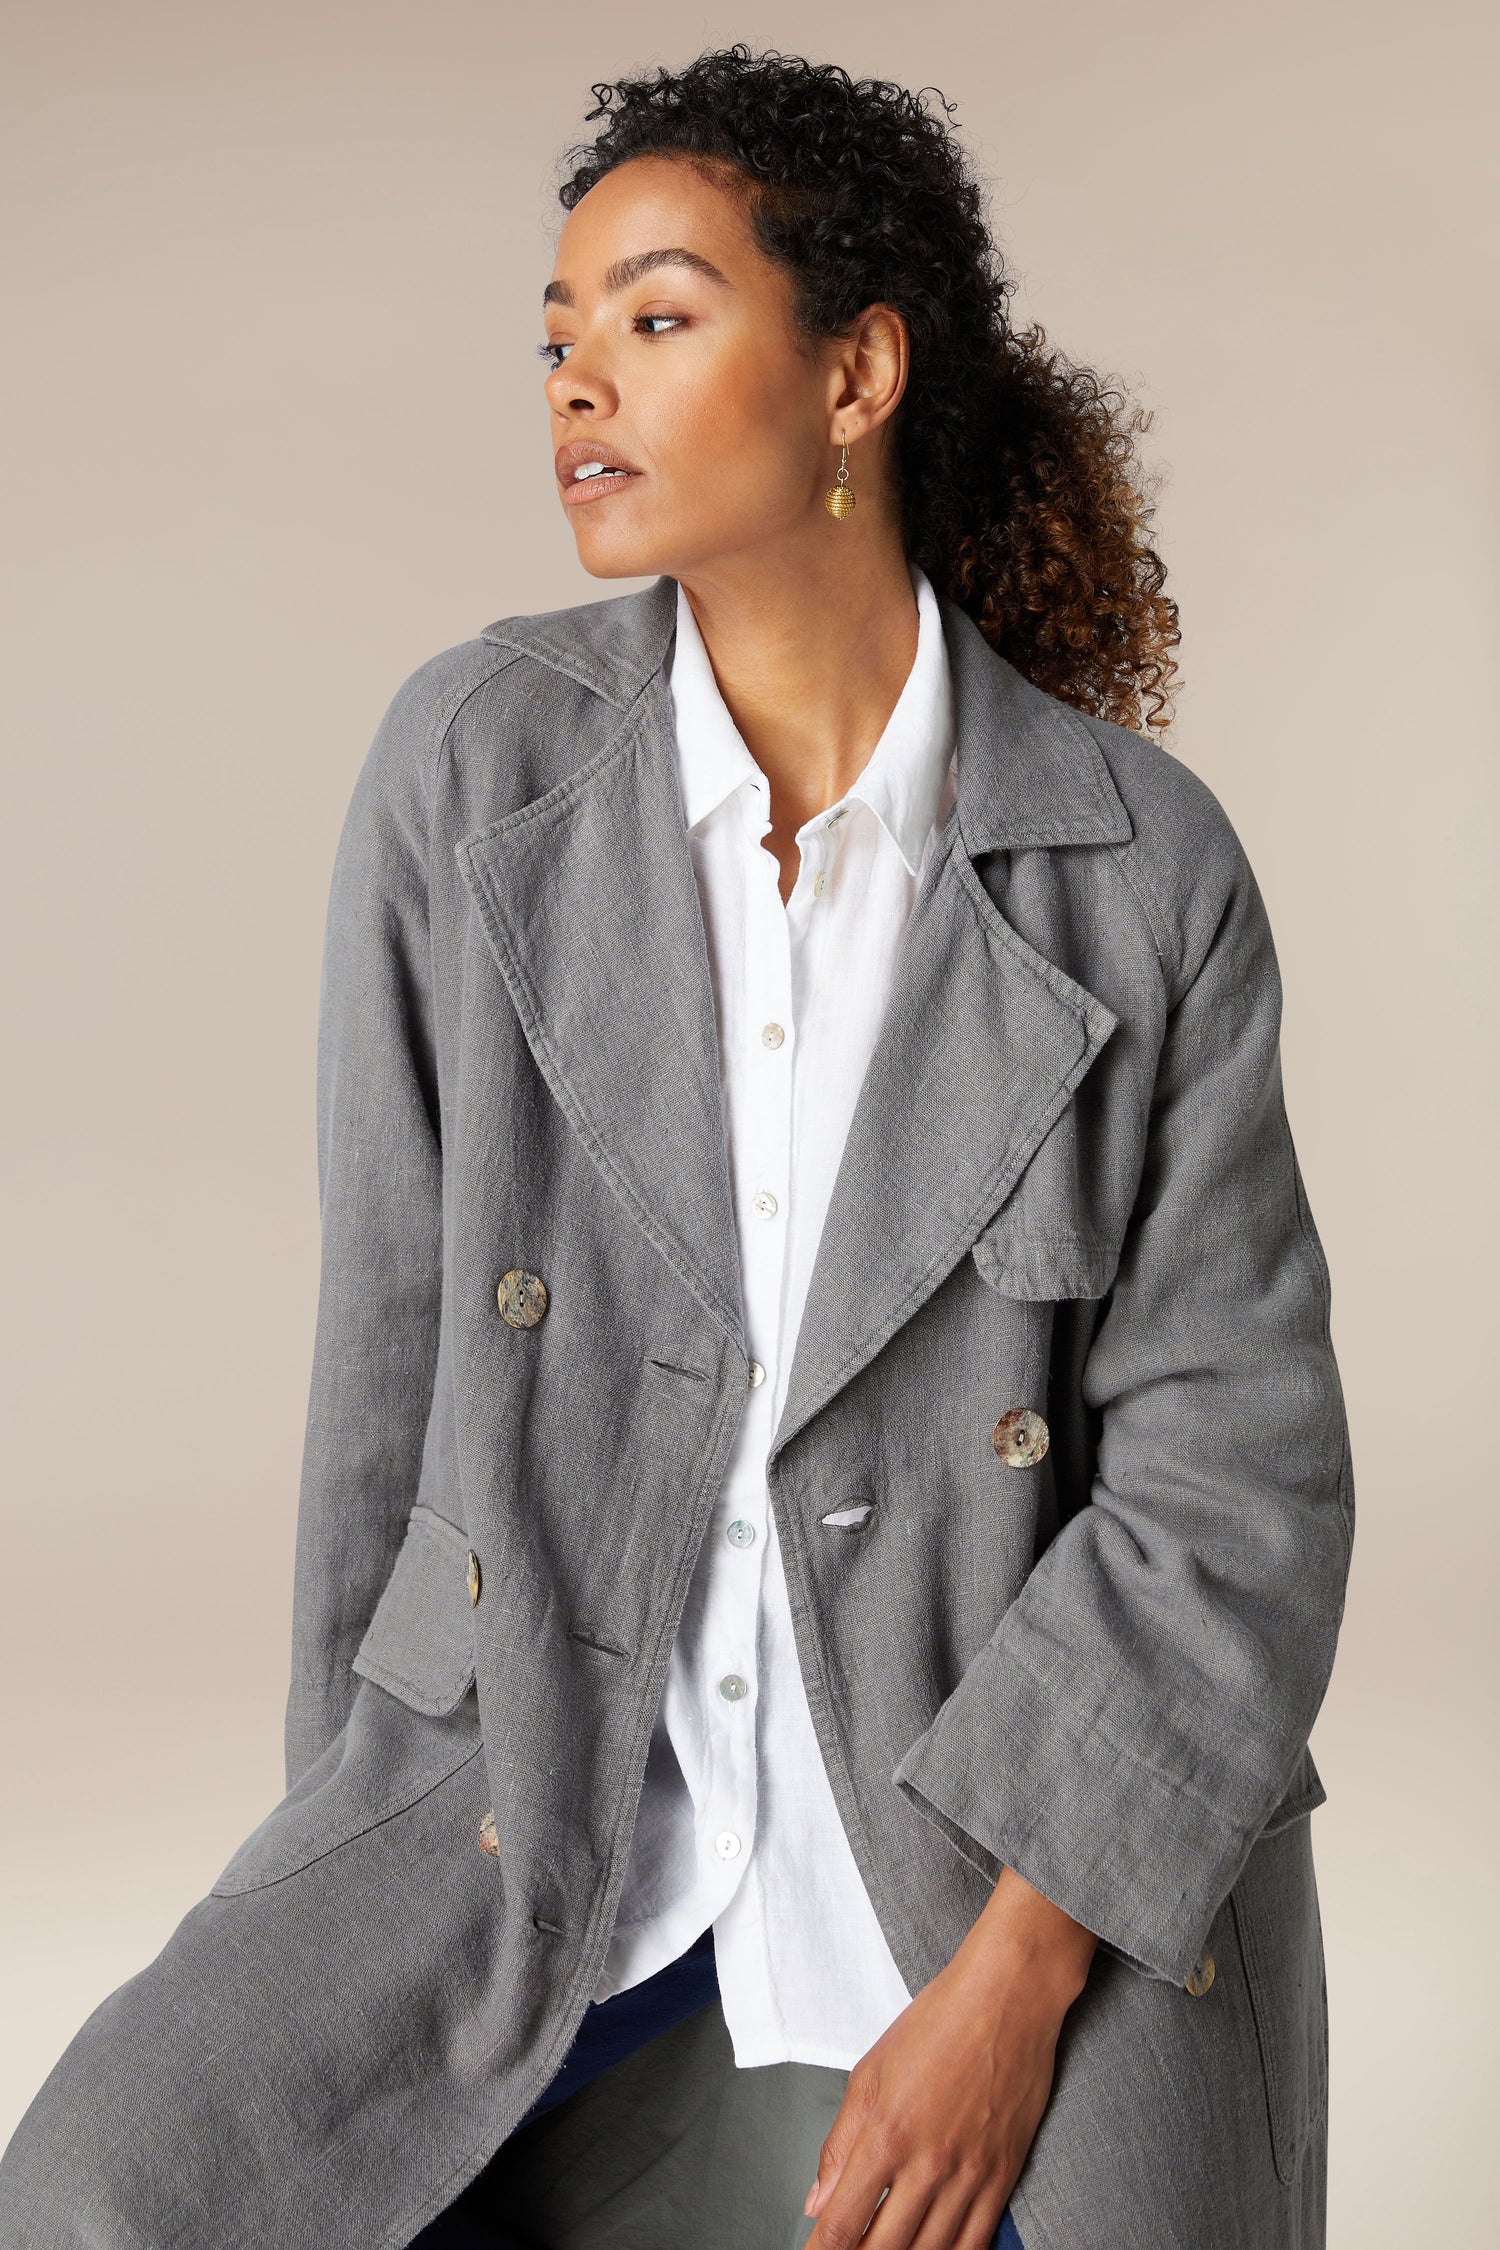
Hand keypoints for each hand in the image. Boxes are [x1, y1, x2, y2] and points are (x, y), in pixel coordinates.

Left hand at [802, 1868, 1096, 2249]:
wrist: (1008, 1998)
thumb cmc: (939, 2022)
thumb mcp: (870, 2071)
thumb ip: (840, 2143)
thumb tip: (817, 2199)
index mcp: (886, 2135)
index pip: (842, 2224)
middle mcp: (927, 2164)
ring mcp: (969, 2175)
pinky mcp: (1002, 2177)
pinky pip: (975, 2244)